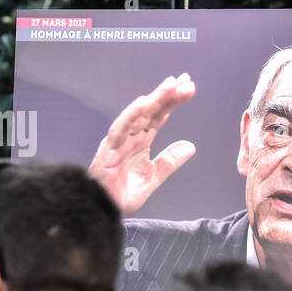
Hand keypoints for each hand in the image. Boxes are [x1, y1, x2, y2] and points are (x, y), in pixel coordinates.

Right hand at [88, 74, 196, 215]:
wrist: (102, 211)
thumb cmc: (120, 195)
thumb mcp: (152, 177)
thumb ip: (169, 161)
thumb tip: (190, 146)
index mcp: (140, 141)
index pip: (159, 116)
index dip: (172, 101)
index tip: (187, 87)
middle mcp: (130, 136)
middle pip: (151, 111)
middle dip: (167, 94)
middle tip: (184, 79)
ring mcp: (119, 141)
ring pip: (138, 115)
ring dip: (154, 99)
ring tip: (170, 85)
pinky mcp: (108, 149)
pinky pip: (120, 128)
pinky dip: (131, 114)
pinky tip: (144, 102)